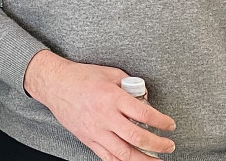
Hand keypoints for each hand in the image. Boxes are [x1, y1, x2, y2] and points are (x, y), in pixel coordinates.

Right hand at [23, 50, 175, 160]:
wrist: (55, 85)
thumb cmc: (81, 77)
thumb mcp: (109, 73)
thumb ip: (130, 85)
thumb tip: (145, 97)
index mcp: (112, 97)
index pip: (144, 114)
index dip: (162, 122)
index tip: (170, 125)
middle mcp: (105, 117)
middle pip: (137, 138)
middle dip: (158, 145)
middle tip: (169, 145)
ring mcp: (96, 131)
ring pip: (124, 153)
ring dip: (144, 160)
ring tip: (157, 160)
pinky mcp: (88, 139)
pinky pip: (108, 157)